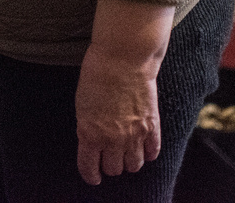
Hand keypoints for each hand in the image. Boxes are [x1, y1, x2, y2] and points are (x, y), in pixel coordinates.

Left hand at [76, 0, 172, 185]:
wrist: (123, 58)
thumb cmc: (96, 75)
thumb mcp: (82, 105)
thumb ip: (87, 127)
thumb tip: (92, 142)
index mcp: (89, 134)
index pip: (89, 168)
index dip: (91, 175)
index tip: (93, 176)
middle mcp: (112, 140)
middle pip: (113, 169)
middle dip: (109, 166)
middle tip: (109, 158)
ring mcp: (134, 135)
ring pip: (133, 166)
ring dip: (129, 162)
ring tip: (126, 154)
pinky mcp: (152, 126)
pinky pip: (152, 152)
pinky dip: (148, 154)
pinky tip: (144, 150)